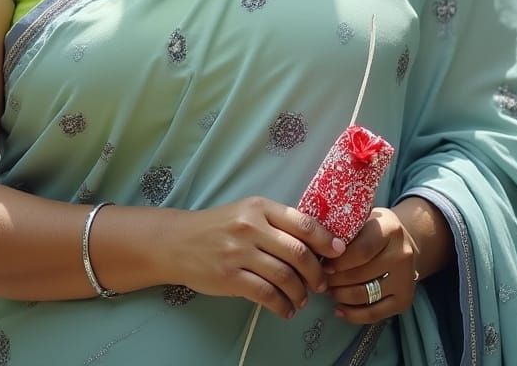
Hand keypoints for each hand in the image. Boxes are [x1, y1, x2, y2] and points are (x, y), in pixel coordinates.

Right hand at [165, 197, 346, 319]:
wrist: (178, 241)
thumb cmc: (218, 226)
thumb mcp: (246, 213)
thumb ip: (275, 222)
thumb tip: (315, 242)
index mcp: (259, 207)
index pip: (302, 222)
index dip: (325, 239)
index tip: (338, 252)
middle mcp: (251, 227)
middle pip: (298, 252)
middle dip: (316, 272)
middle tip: (321, 284)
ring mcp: (239, 253)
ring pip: (284, 276)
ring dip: (300, 292)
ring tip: (302, 299)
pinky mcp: (230, 277)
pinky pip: (265, 295)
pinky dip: (281, 306)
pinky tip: (285, 310)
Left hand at [325, 207, 419, 323]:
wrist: (404, 242)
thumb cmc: (374, 230)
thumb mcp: (362, 221)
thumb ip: (344, 231)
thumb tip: (314, 249)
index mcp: (390, 230)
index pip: (361, 251)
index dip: (338, 261)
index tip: (323, 265)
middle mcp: (401, 255)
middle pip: (361, 275)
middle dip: (335, 280)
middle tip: (320, 279)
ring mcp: (405, 280)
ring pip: (365, 295)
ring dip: (341, 296)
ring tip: (328, 290)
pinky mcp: (405, 300)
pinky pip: (374, 314)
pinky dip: (353, 315)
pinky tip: (339, 310)